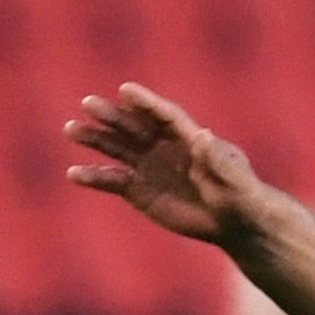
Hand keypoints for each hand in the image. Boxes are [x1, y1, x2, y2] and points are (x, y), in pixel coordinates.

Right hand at [63, 83, 269, 244]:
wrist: (234, 223)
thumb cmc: (243, 197)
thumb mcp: (237, 180)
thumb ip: (220, 160)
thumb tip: (204, 134)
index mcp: (189, 138)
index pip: (164, 115)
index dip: (146, 103)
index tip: (125, 91)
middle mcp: (164, 147)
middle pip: (135, 126)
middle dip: (113, 115)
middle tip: (88, 104)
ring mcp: (149, 167)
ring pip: (117, 148)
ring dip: (95, 139)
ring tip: (72, 130)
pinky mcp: (139, 189)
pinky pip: (112, 180)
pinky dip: (94, 177)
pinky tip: (74, 174)